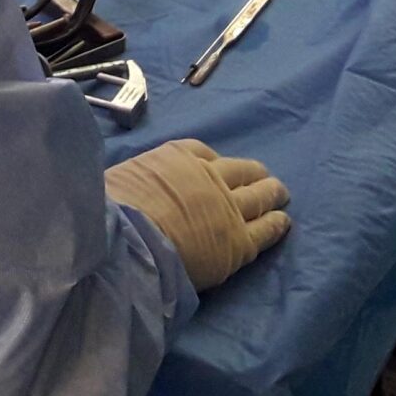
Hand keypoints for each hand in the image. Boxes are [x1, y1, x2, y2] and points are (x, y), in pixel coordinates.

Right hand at [103, 139, 289, 290]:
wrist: (129, 242)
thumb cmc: (112, 212)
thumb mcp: (118, 179)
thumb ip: (135, 182)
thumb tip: (126, 189)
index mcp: (176, 158)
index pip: (202, 153)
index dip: (212, 161)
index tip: (216, 167)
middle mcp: (208, 177)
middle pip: (238, 170)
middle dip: (251, 172)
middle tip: (262, 177)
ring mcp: (227, 208)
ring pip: (258, 196)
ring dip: (271, 192)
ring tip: (280, 193)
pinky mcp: (239, 242)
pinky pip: (265, 229)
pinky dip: (276, 224)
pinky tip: (283, 222)